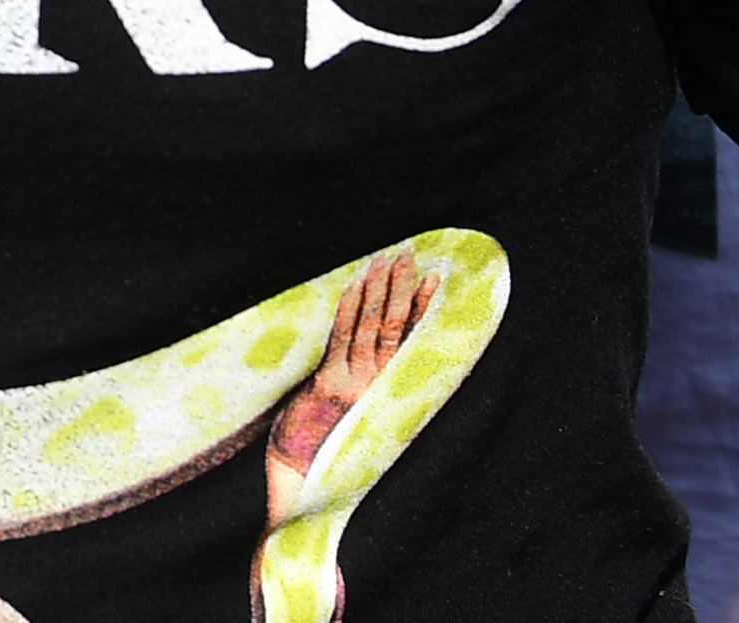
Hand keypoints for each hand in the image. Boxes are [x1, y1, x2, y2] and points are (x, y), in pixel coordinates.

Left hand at [274, 251, 430, 473]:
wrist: (305, 484)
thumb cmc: (327, 451)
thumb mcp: (354, 417)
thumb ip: (367, 389)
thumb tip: (382, 359)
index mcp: (388, 390)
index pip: (411, 340)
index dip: (422, 307)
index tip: (433, 279)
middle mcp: (376, 385)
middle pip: (394, 327)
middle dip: (401, 288)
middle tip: (408, 254)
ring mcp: (354, 382)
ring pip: (372, 328)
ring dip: (378, 291)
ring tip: (387, 260)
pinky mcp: (329, 383)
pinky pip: (342, 338)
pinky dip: (350, 308)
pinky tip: (355, 284)